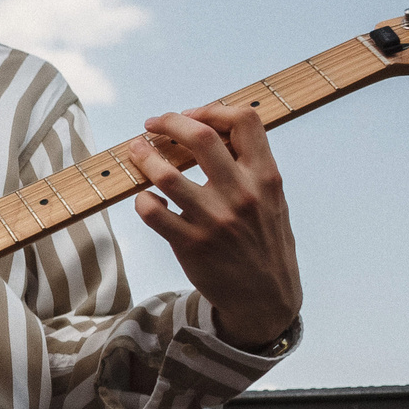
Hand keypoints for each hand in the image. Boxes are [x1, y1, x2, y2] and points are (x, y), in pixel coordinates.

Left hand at [128, 104, 301, 347]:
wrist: (266, 299)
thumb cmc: (264, 242)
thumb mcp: (273, 200)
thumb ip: (251, 166)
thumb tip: (214, 127)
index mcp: (266, 178)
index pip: (245, 121)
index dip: (213, 109)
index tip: (192, 115)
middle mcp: (242, 194)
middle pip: (200, 137)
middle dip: (169, 122)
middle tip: (152, 124)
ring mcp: (215, 219)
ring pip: (165, 174)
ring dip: (143, 156)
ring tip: (135, 150)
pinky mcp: (191, 244)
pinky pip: (152, 211)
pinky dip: (141, 199)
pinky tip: (145, 198)